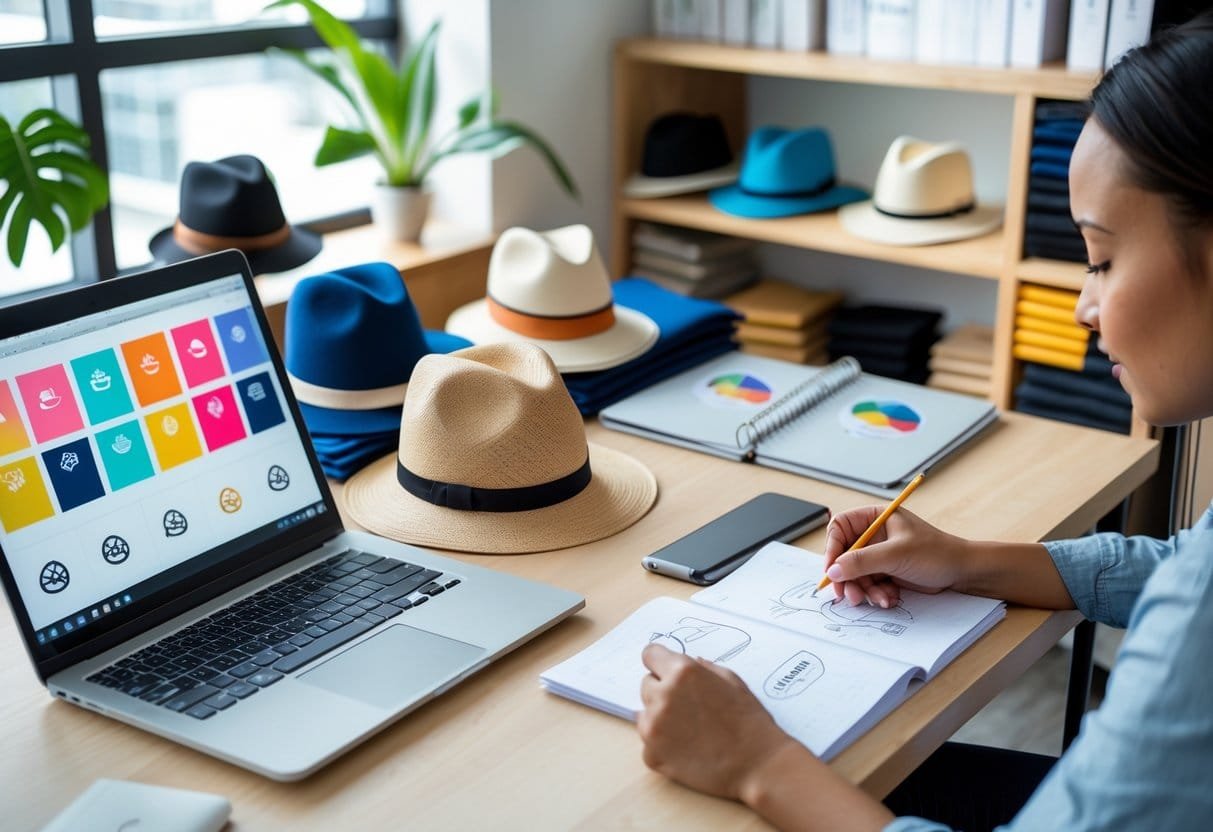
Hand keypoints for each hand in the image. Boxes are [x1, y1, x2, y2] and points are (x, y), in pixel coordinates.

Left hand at [637, 643, 798, 800]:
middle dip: (662, 691)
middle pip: (647, 684)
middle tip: (688, 707)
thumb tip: (691, 661)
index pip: (650, 654)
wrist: (757, 764)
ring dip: (660, 717)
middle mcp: (662, 696)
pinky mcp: (652, 754)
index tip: (664, 670)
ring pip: (645, 713)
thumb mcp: (732, 681)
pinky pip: (648, 742)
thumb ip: (705, 668)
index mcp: (682, 672)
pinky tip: (687, 749)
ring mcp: (653, 727)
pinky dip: (662, 745)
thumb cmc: (749, 721)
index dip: (659, 662)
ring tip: (689, 730)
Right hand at [823, 507, 967, 607]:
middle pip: (844, 555)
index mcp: (874, 518)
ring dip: (863, 590)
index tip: (831, 570)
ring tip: (877, 600)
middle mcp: (873, 535)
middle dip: (847, 577)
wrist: (961, 572)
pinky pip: (869, 584)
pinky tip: (889, 598)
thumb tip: (833, 570)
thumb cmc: (935, 553)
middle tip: (847, 594)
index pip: (840, 528)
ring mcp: (879, 555)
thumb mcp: (895, 554)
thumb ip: (862, 562)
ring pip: (855, 574)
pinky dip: (875, 594)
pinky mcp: (886, 572)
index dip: (832, 548)